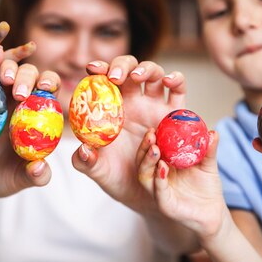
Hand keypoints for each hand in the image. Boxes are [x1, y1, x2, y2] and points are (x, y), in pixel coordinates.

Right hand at [0, 23, 60, 203]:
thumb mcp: (23, 179)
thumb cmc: (5, 176)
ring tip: (0, 73)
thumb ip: (37, 175)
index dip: (48, 81)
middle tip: (19, 91)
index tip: (45, 88)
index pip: (45, 85)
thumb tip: (39, 166)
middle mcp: (13, 97)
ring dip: (0, 61)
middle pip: (22, 71)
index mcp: (33, 109)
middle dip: (23, 74)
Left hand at [71, 55, 187, 209]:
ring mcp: (154, 105)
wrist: (147, 195)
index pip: (103, 80)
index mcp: (111, 108)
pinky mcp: (175, 114)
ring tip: (138, 77)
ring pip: (153, 73)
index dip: (99, 70)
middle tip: (114, 77)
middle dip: (121, 66)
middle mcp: (133, 101)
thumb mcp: (99, 172)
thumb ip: (85, 162)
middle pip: (129, 69)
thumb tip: (83, 149)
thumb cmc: (119, 179)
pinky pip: (179, 91)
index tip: (92, 69)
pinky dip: (176, 79)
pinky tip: (168, 81)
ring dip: (146, 69)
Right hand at [136, 128, 226, 240]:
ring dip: (148, 162)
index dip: (150, 140)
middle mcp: (156, 179)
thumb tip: (213, 132)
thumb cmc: (207, 187)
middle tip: (151, 135)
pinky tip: (163, 167)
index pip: (150, 151)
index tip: (153, 128)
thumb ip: (209, 149)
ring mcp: (158, 193)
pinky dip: (159, 179)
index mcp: (163, 167)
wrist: (214, 211)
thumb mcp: (208, 164)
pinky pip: (159, 191)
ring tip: (155, 149)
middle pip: (142, 162)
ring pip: (145, 177)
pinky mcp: (165, 205)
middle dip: (144, 148)